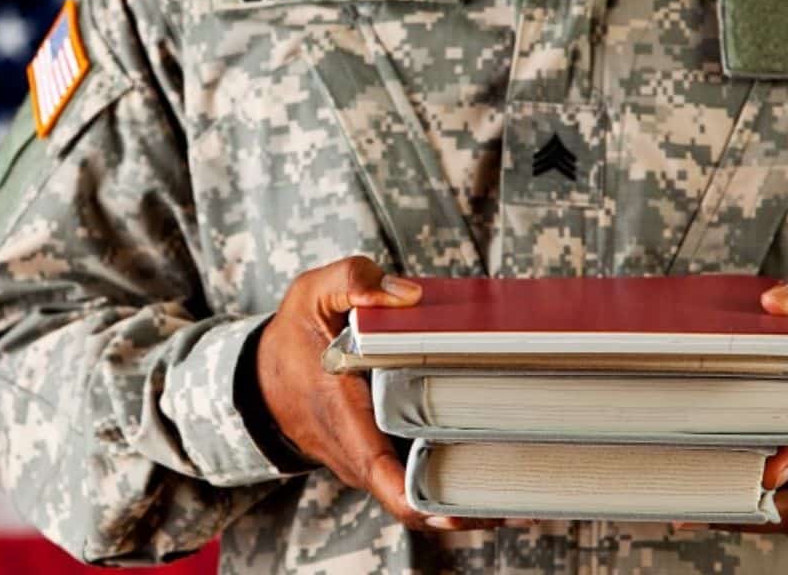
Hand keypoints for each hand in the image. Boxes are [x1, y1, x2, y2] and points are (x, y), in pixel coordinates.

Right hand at [256, 257, 501, 531]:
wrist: (261, 376)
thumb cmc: (292, 337)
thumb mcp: (312, 293)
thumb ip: (355, 281)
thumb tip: (410, 295)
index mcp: (345, 419)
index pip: (388, 482)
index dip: (430, 505)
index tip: (472, 506)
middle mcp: (358, 454)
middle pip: (418, 499)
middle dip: (469, 499)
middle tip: (527, 480)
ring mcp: (368, 462)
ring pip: (419, 492)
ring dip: (463, 489)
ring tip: (521, 469)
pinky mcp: (377, 457)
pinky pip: (413, 477)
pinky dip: (448, 474)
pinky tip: (490, 454)